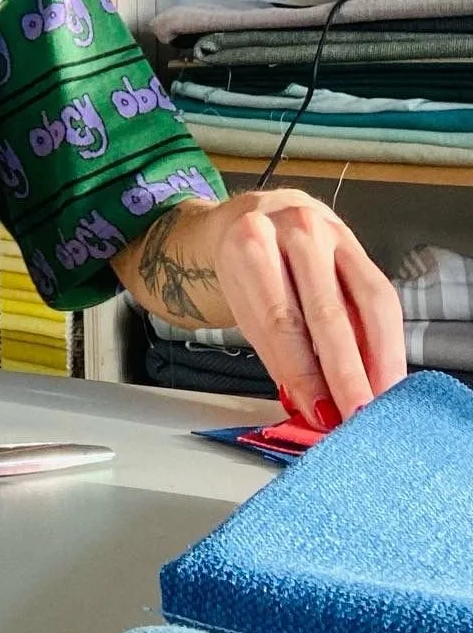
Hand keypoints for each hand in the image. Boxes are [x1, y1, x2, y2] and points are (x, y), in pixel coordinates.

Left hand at [211, 189, 406, 428]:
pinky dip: (388, 341)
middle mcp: (296, 230)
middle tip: (357, 416)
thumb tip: (310, 405)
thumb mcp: (244, 305)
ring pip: (368, 303)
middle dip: (346, 372)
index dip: (304, 371)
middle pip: (328, 311)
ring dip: (379, 360)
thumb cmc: (249, 268)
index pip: (282, 318)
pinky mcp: (360, 245)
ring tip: (380, 401)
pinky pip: (383, 297)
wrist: (259, 215)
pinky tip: (387, 373)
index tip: (319, 412)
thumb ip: (277, 353)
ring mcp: (332, 233)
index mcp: (252, 243)